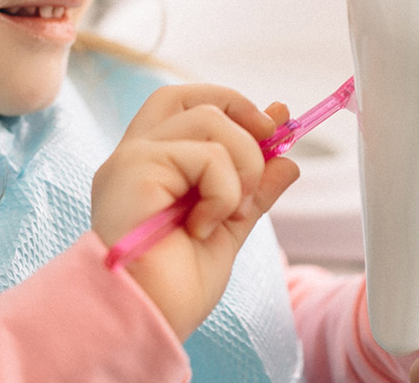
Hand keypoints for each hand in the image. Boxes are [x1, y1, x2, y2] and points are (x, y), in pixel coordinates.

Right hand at [91, 84, 300, 340]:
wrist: (146, 321)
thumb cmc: (172, 289)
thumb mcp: (228, 230)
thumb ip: (253, 192)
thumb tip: (287, 160)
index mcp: (150, 168)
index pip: (185, 106)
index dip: (232, 104)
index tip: (275, 122)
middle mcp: (134, 155)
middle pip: (189, 96)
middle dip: (240, 110)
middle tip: (269, 142)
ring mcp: (131, 159)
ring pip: (210, 121)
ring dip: (242, 167)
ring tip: (226, 213)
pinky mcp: (135, 167)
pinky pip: (207, 155)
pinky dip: (223, 192)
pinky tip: (202, 227)